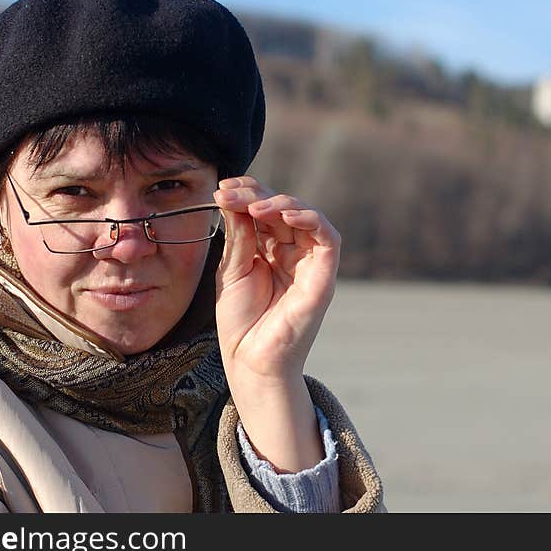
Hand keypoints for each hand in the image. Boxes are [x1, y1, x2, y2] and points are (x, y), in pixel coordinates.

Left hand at [212, 175, 339, 389]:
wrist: (250, 361)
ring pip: (307, 217)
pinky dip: (311, 220)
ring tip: (255, 206)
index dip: (247, 193)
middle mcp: (291, 252)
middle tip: (229, 193)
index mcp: (269, 249)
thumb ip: (239, 235)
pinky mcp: (323, 276)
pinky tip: (285, 216)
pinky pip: (328, 239)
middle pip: (282, 208)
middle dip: (256, 195)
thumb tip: (233, 197)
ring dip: (282, 204)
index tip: (222, 188)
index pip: (264, 209)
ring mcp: (309, 263)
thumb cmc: (240, 322)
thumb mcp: (232, 270)